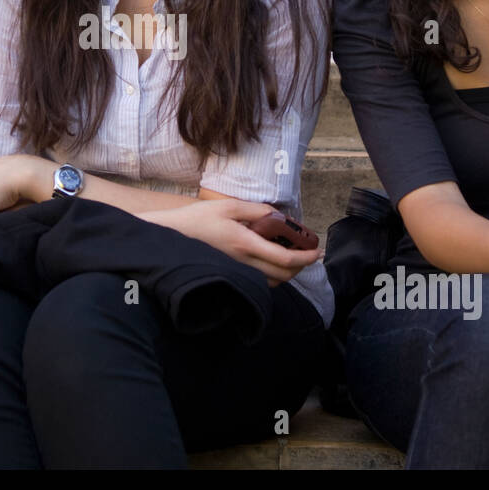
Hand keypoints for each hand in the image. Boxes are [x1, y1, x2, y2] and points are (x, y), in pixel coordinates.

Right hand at [138, 198, 321, 286]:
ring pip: (273, 282)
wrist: (171, 236)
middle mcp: (243, 263)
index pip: (285, 258)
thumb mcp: (229, 206)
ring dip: (288, 272)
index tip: (317, 252)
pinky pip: (259, 282)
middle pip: (284, 275)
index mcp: (246, 244)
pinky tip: (272, 261)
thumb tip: (279, 215)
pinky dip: (273, 275)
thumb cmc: (198, 218)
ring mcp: (237, 272)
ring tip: (294, 256)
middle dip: (302, 266)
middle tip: (310, 254)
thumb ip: (257, 211)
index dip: (306, 257)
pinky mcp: (231, 274)